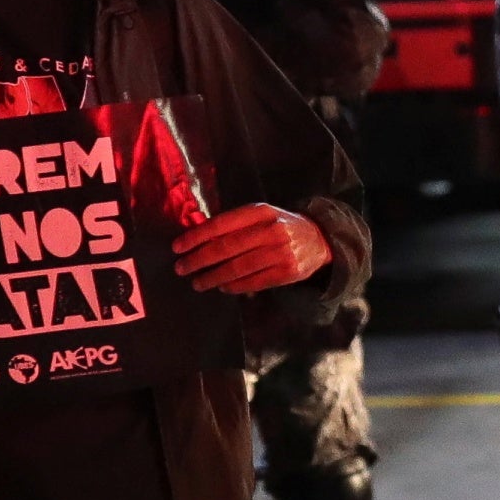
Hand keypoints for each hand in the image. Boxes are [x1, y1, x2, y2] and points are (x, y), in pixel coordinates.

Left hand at [177, 202, 333, 294]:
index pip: (221, 224)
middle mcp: (271, 230)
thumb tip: (198, 238)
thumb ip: (235, 224)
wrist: (321, 239)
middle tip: (181, 268)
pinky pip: (254, 282)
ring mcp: (281, 252)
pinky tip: (222, 287)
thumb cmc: (281, 225)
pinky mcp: (288, 272)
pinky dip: (234, 286)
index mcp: (261, 212)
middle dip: (199, 259)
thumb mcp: (262, 215)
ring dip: (213, 277)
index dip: (196, 237)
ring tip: (197, 282)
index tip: (178, 247)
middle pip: (226, 248)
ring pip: (238, 268)